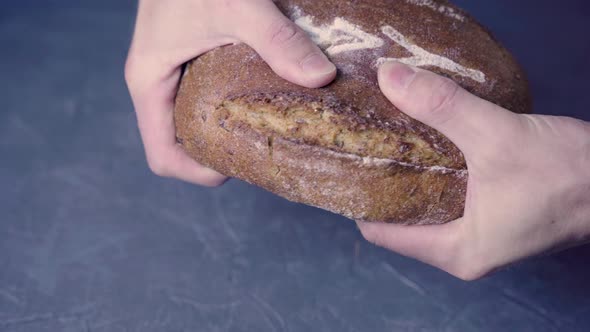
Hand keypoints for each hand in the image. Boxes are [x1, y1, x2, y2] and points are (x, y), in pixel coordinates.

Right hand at [125, 0, 335, 185]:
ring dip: (226, 128)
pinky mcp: (191, 51)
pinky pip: (205, 92)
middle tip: (262, 149)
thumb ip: (276, 41)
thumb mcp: (237, 5)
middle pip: (181, 141)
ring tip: (267, 126)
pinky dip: (230, 100)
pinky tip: (264, 92)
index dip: (197, 172)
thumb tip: (321, 78)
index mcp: (150, 81)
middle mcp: (158, 80)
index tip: (237, 169)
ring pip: (194, 118)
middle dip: (218, 153)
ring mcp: (174, 67)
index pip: (163, 155)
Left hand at [357, 61, 589, 279]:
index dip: (357, 200)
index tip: (342, 164)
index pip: (381, 232)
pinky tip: (426, 145)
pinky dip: (435, 175)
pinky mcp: (496, 218)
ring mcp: (482, 238)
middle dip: (381, 184)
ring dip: (409, 177)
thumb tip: (390, 78)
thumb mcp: (495, 136)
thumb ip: (441, 106)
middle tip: (360, 146)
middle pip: (400, 221)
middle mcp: (464, 252)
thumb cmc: (568, 174)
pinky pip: (449, 200)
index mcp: (456, 252)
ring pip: (426, 209)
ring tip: (387, 141)